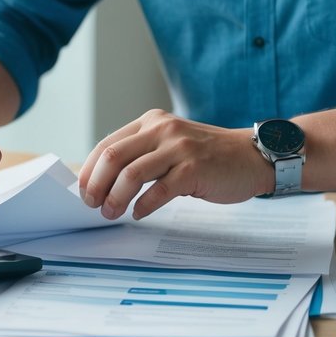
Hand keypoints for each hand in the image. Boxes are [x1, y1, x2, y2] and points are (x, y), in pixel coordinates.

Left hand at [77, 109, 272, 220]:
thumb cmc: (208, 157)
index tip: (84, 192)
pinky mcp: (194, 168)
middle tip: (93, 206)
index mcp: (151, 122)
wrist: (252, 156)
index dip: (89, 171)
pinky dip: (143, 206)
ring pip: (132, 174)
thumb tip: (103, 181)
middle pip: (113, 158)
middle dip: (96, 186)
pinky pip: (159, 190)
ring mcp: (179, 148)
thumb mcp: (170, 144)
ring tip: (112, 213)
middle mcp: (162, 130)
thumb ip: (142, 155)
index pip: (107, 145)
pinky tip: (139, 214)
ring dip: (116, 199)